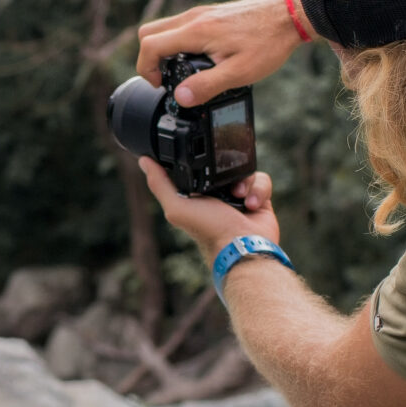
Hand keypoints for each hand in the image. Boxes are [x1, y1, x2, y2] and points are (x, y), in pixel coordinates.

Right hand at [135, 0, 304, 105]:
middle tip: (165, 79)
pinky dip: (177, 43)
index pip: (150, 45)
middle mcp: (193, 17)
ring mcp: (201, 13)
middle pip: (149, 32)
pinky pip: (180, 26)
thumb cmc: (267, 42)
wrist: (289, 15)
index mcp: (196, 31)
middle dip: (149, 58)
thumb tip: (180, 97)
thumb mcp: (239, 73)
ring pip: (164, 27)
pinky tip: (199, 59)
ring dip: (163, 50)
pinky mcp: (210, 14)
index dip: (146, 69)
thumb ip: (207, 86)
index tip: (160, 86)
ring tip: (182, 71)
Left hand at [139, 159, 279, 258]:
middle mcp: (217, 194)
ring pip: (244, 170)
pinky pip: (261, 179)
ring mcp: (238, 195)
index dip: (201, 161)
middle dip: (227, 169)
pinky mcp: (259, 198)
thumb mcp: (177, 207)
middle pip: (224, 164)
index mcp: (196, 194)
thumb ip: (160, 185)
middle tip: (225, 185)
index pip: (198, 166)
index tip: (205, 160)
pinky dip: (259, 190)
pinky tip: (252, 204)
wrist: (245, 246)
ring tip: (239, 197)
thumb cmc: (209, 231)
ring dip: (244, 182)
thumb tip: (144, 162)